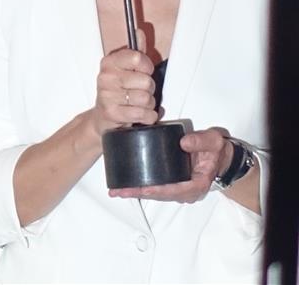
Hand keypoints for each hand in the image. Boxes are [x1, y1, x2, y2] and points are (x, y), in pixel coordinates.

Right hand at [89, 42, 158, 138]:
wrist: (102, 117)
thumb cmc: (117, 91)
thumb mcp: (125, 69)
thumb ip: (136, 52)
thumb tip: (139, 33)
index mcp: (110, 63)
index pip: (138, 58)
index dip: (147, 67)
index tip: (144, 72)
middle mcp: (106, 77)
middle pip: (146, 81)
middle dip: (149, 89)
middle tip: (138, 91)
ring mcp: (107, 95)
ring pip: (146, 99)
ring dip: (148, 105)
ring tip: (137, 103)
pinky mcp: (112, 112)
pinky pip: (143, 114)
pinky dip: (147, 117)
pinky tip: (138, 114)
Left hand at [110, 126, 230, 203]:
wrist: (219, 155)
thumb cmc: (216, 150)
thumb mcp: (213, 142)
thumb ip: (201, 141)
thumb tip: (184, 142)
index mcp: (197, 184)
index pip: (175, 190)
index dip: (158, 190)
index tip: (143, 189)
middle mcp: (186, 191)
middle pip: (160, 195)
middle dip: (139, 193)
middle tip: (120, 191)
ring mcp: (178, 189)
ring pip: (155, 194)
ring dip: (136, 193)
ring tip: (117, 190)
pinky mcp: (172, 184)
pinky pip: (155, 188)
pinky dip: (140, 188)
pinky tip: (125, 186)